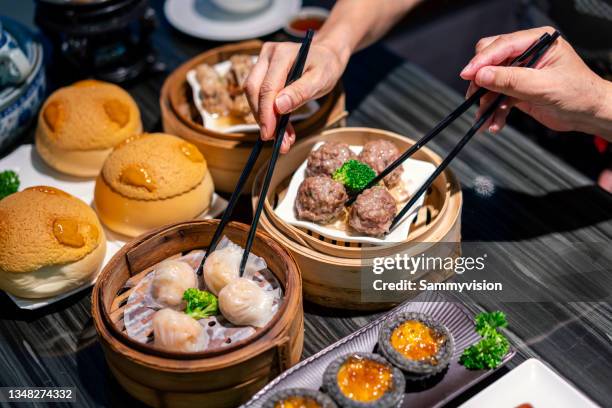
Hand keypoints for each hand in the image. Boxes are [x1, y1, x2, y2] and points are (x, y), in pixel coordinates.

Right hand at [244, 40, 346, 152]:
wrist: (326, 57)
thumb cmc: (325, 67)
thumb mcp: (320, 80)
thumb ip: (300, 92)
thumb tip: (279, 107)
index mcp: (283, 53)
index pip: (267, 87)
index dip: (266, 113)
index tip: (269, 134)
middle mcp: (268, 54)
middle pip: (253, 89)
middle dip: (262, 118)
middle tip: (275, 140)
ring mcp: (263, 62)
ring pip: (253, 94)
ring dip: (264, 118)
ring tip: (282, 138)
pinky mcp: (262, 72)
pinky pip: (259, 94)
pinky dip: (268, 114)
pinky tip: (281, 128)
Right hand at [460, 26, 611, 135]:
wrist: (588, 114)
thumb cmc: (579, 94)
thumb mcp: (543, 86)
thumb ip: (511, 80)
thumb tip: (482, 75)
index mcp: (537, 41)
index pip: (502, 45)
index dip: (483, 60)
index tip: (468, 74)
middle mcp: (526, 54)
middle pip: (491, 60)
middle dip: (481, 80)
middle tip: (474, 96)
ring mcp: (520, 72)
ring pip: (490, 83)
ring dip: (485, 102)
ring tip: (483, 118)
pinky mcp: (516, 89)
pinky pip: (496, 98)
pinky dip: (493, 112)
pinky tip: (494, 123)